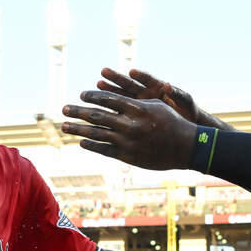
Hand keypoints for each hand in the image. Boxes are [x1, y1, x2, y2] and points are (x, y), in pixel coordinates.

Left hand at [61, 91, 196, 169]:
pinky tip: (82, 142)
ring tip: (64, 126)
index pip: (108, 99)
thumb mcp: (155, 105)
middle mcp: (130, 124)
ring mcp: (128, 141)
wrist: (187, 146)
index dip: (93, 96)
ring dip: (78, 129)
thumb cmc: (172, 121)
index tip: (81, 94)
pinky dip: (92, 145)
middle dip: (78, 112)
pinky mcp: (129, 156)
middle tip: (63, 109)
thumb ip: (134, 102)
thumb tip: (117, 97)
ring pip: (97, 133)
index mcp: (137, 108)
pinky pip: (106, 150)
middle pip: (97, 115)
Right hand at [96, 68, 201, 123]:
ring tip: (99, 83)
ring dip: (111, 90)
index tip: (131, 72)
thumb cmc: (187, 111)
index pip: (147, 79)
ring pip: (122, 95)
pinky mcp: (135, 114)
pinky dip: (113, 108)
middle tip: (104, 71)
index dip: (139, 76)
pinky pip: (122, 110)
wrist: (184, 125)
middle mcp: (146, 93)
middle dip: (117, 78)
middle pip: (130, 84)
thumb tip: (167, 85)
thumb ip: (177, 94)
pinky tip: (101, 107)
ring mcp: (139, 103)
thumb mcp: (185, 102)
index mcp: (158, 88)